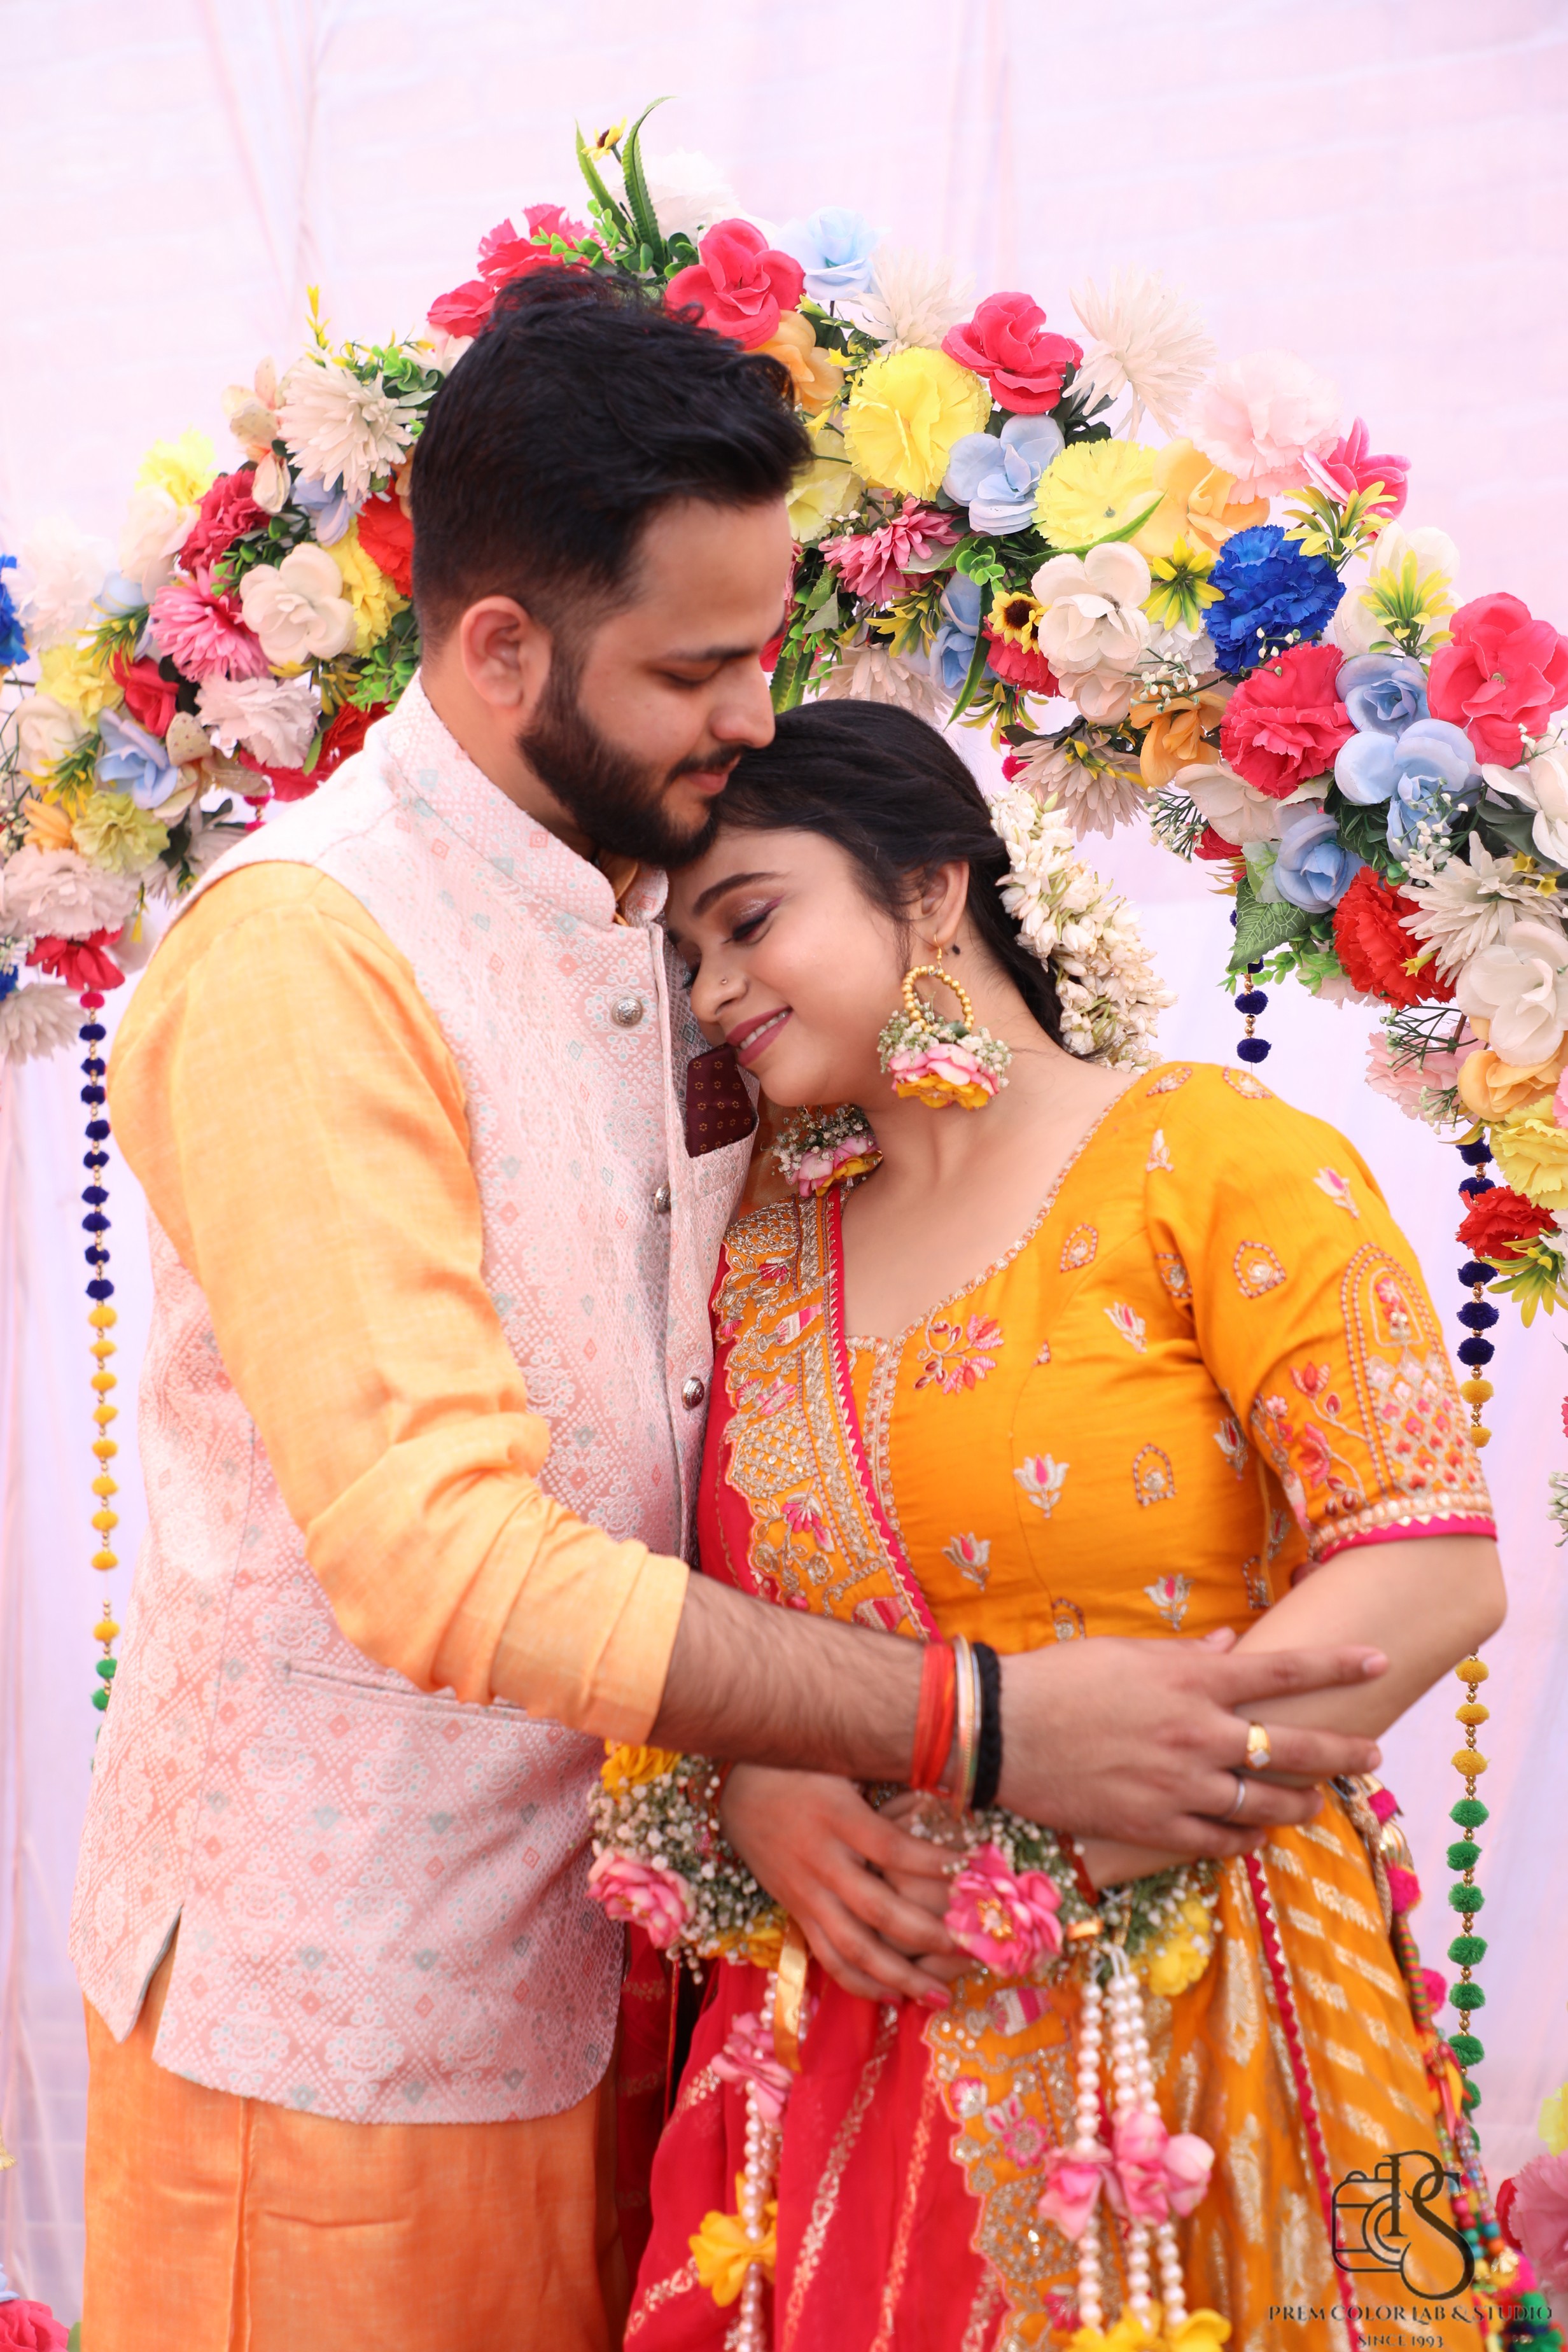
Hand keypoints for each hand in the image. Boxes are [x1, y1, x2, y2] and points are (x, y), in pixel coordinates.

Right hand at [719, 1765, 967, 2005]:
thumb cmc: (800, 1768)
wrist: (737, 1787)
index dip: (934, 1864)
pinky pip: (828, 1956)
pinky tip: (893, 1997)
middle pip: (880, 1910)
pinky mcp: (796, 1911)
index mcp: (839, 1818)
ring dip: (900, 1976)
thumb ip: (885, 1777)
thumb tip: (944, 1786)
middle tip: (972, 1948)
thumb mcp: (841, 1760)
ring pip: (854, 1948)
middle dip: (929, 1933)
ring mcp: (807, 1892)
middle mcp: (823, 1861)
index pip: (894, 1848)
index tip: (975, 1874)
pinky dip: (860, 1982)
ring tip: (940, 1996)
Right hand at [997, 1628, 1386, 1859]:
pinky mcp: (1158, 1828)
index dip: (1337, 1665)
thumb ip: (1186, 1656)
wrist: (1003, 1733)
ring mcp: (1182, 1788)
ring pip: (1268, 1804)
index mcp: (1194, 1683)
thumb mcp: (1127, 1653)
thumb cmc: (1060, 1680)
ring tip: (1316, 1801)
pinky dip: (1247, 1836)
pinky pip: (1223, 1841)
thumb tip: (1229, 1647)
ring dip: (1302, 1803)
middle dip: (1344, 1751)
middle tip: (1374, 1754)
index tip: (1376, 1659)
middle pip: (1295, 1748)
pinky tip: (1255, 1831)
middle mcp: (1200, 1736)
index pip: (1284, 1671)